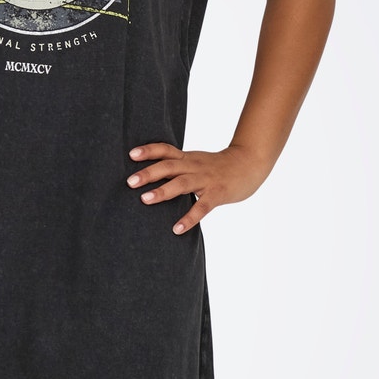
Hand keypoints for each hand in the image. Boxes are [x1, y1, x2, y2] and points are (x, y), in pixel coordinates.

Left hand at [125, 141, 268, 233]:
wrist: (249, 163)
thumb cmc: (218, 167)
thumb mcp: (196, 162)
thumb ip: (177, 167)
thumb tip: (150, 177)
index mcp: (188, 158)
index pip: (166, 150)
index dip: (149, 150)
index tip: (131, 154)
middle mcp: (194, 166)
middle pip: (169, 165)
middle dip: (148, 173)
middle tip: (129, 181)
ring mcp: (206, 180)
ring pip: (182, 183)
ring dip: (163, 191)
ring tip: (145, 199)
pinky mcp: (218, 193)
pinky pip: (202, 207)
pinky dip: (189, 218)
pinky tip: (177, 228)